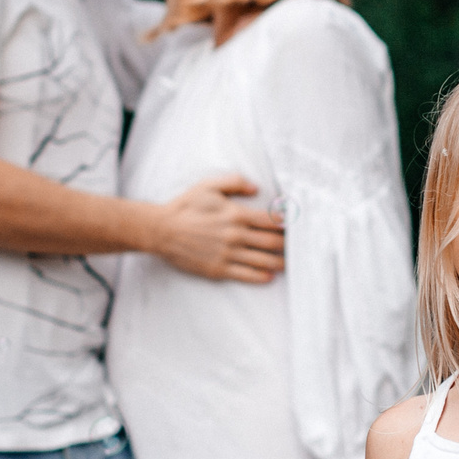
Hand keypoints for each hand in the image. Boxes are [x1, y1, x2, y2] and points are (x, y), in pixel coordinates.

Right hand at [153, 176, 284, 282]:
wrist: (162, 231)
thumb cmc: (185, 207)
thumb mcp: (208, 186)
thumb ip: (235, 182)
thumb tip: (257, 189)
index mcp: (236, 214)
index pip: (272, 220)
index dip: (287, 224)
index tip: (295, 226)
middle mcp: (235, 235)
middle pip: (273, 242)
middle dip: (288, 245)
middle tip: (297, 246)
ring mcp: (228, 254)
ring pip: (264, 261)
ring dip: (280, 262)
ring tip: (289, 263)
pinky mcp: (219, 269)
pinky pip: (247, 275)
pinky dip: (262, 276)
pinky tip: (270, 276)